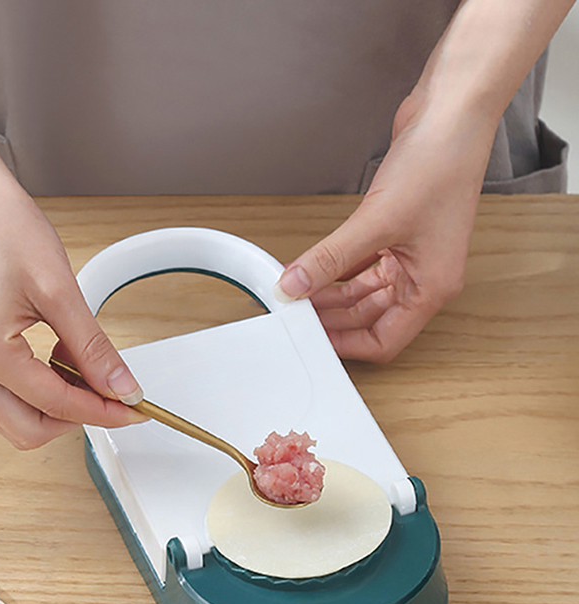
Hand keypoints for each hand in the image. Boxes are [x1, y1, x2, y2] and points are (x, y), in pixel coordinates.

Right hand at [0, 163, 142, 448]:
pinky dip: (39, 388)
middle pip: (26, 430)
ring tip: (86, 368)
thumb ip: (93, 348)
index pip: (52, 404)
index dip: (100, 411)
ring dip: (57, 405)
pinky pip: (5, 394)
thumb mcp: (60, 290)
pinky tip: (61, 358)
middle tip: (113, 396)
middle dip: (75, 418)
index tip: (133, 409)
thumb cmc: (2, 226)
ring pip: (15, 418)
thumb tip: (121, 389)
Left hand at [277, 89, 495, 361]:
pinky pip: (361, 266)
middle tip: (296, 316)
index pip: (385, 339)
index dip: (347, 345)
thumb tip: (295, 284)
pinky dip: (336, 271)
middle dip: (333, 320)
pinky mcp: (395, 234)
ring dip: (331, 296)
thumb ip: (330, 258)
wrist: (452, 114)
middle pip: (370, 318)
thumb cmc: (440, 164)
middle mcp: (424, 277)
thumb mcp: (376, 221)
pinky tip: (311, 272)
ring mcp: (410, 255)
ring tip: (297, 296)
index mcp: (432, 287)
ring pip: (363, 293)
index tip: (314, 341)